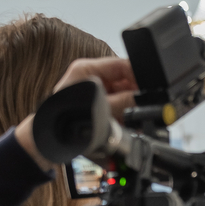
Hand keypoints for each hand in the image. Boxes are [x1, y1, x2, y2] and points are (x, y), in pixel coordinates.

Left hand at [15, 57, 138, 170]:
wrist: (52, 140)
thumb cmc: (65, 119)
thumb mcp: (99, 107)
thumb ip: (123, 101)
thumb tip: (144, 98)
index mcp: (88, 68)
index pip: (122, 64)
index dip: (139, 74)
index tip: (152, 87)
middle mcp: (93, 78)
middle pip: (126, 81)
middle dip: (136, 96)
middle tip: (145, 107)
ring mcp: (98, 92)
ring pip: (125, 96)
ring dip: (132, 108)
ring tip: (136, 118)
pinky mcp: (101, 106)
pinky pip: (120, 108)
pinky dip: (127, 117)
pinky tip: (130, 125)